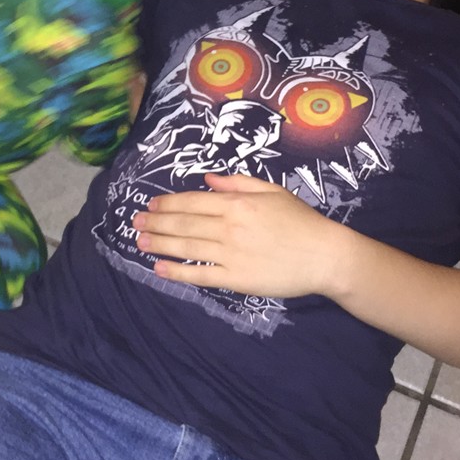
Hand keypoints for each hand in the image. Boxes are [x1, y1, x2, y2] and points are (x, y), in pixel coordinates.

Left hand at [132, 172, 348, 299]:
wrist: (324, 255)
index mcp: (237, 203)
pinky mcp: (235, 279)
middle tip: (135, 222)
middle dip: (156, 222)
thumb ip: (238, 183)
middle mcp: (228, 226)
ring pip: (186, 246)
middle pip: (183, 223)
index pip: (192, 202)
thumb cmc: (301, 221)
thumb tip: (207, 180)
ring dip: (159, 243)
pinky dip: (176, 271)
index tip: (151, 204)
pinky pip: (199, 274)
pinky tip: (159, 268)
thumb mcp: (272, 191)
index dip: (168, 203)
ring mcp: (229, 254)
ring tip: (140, 241)